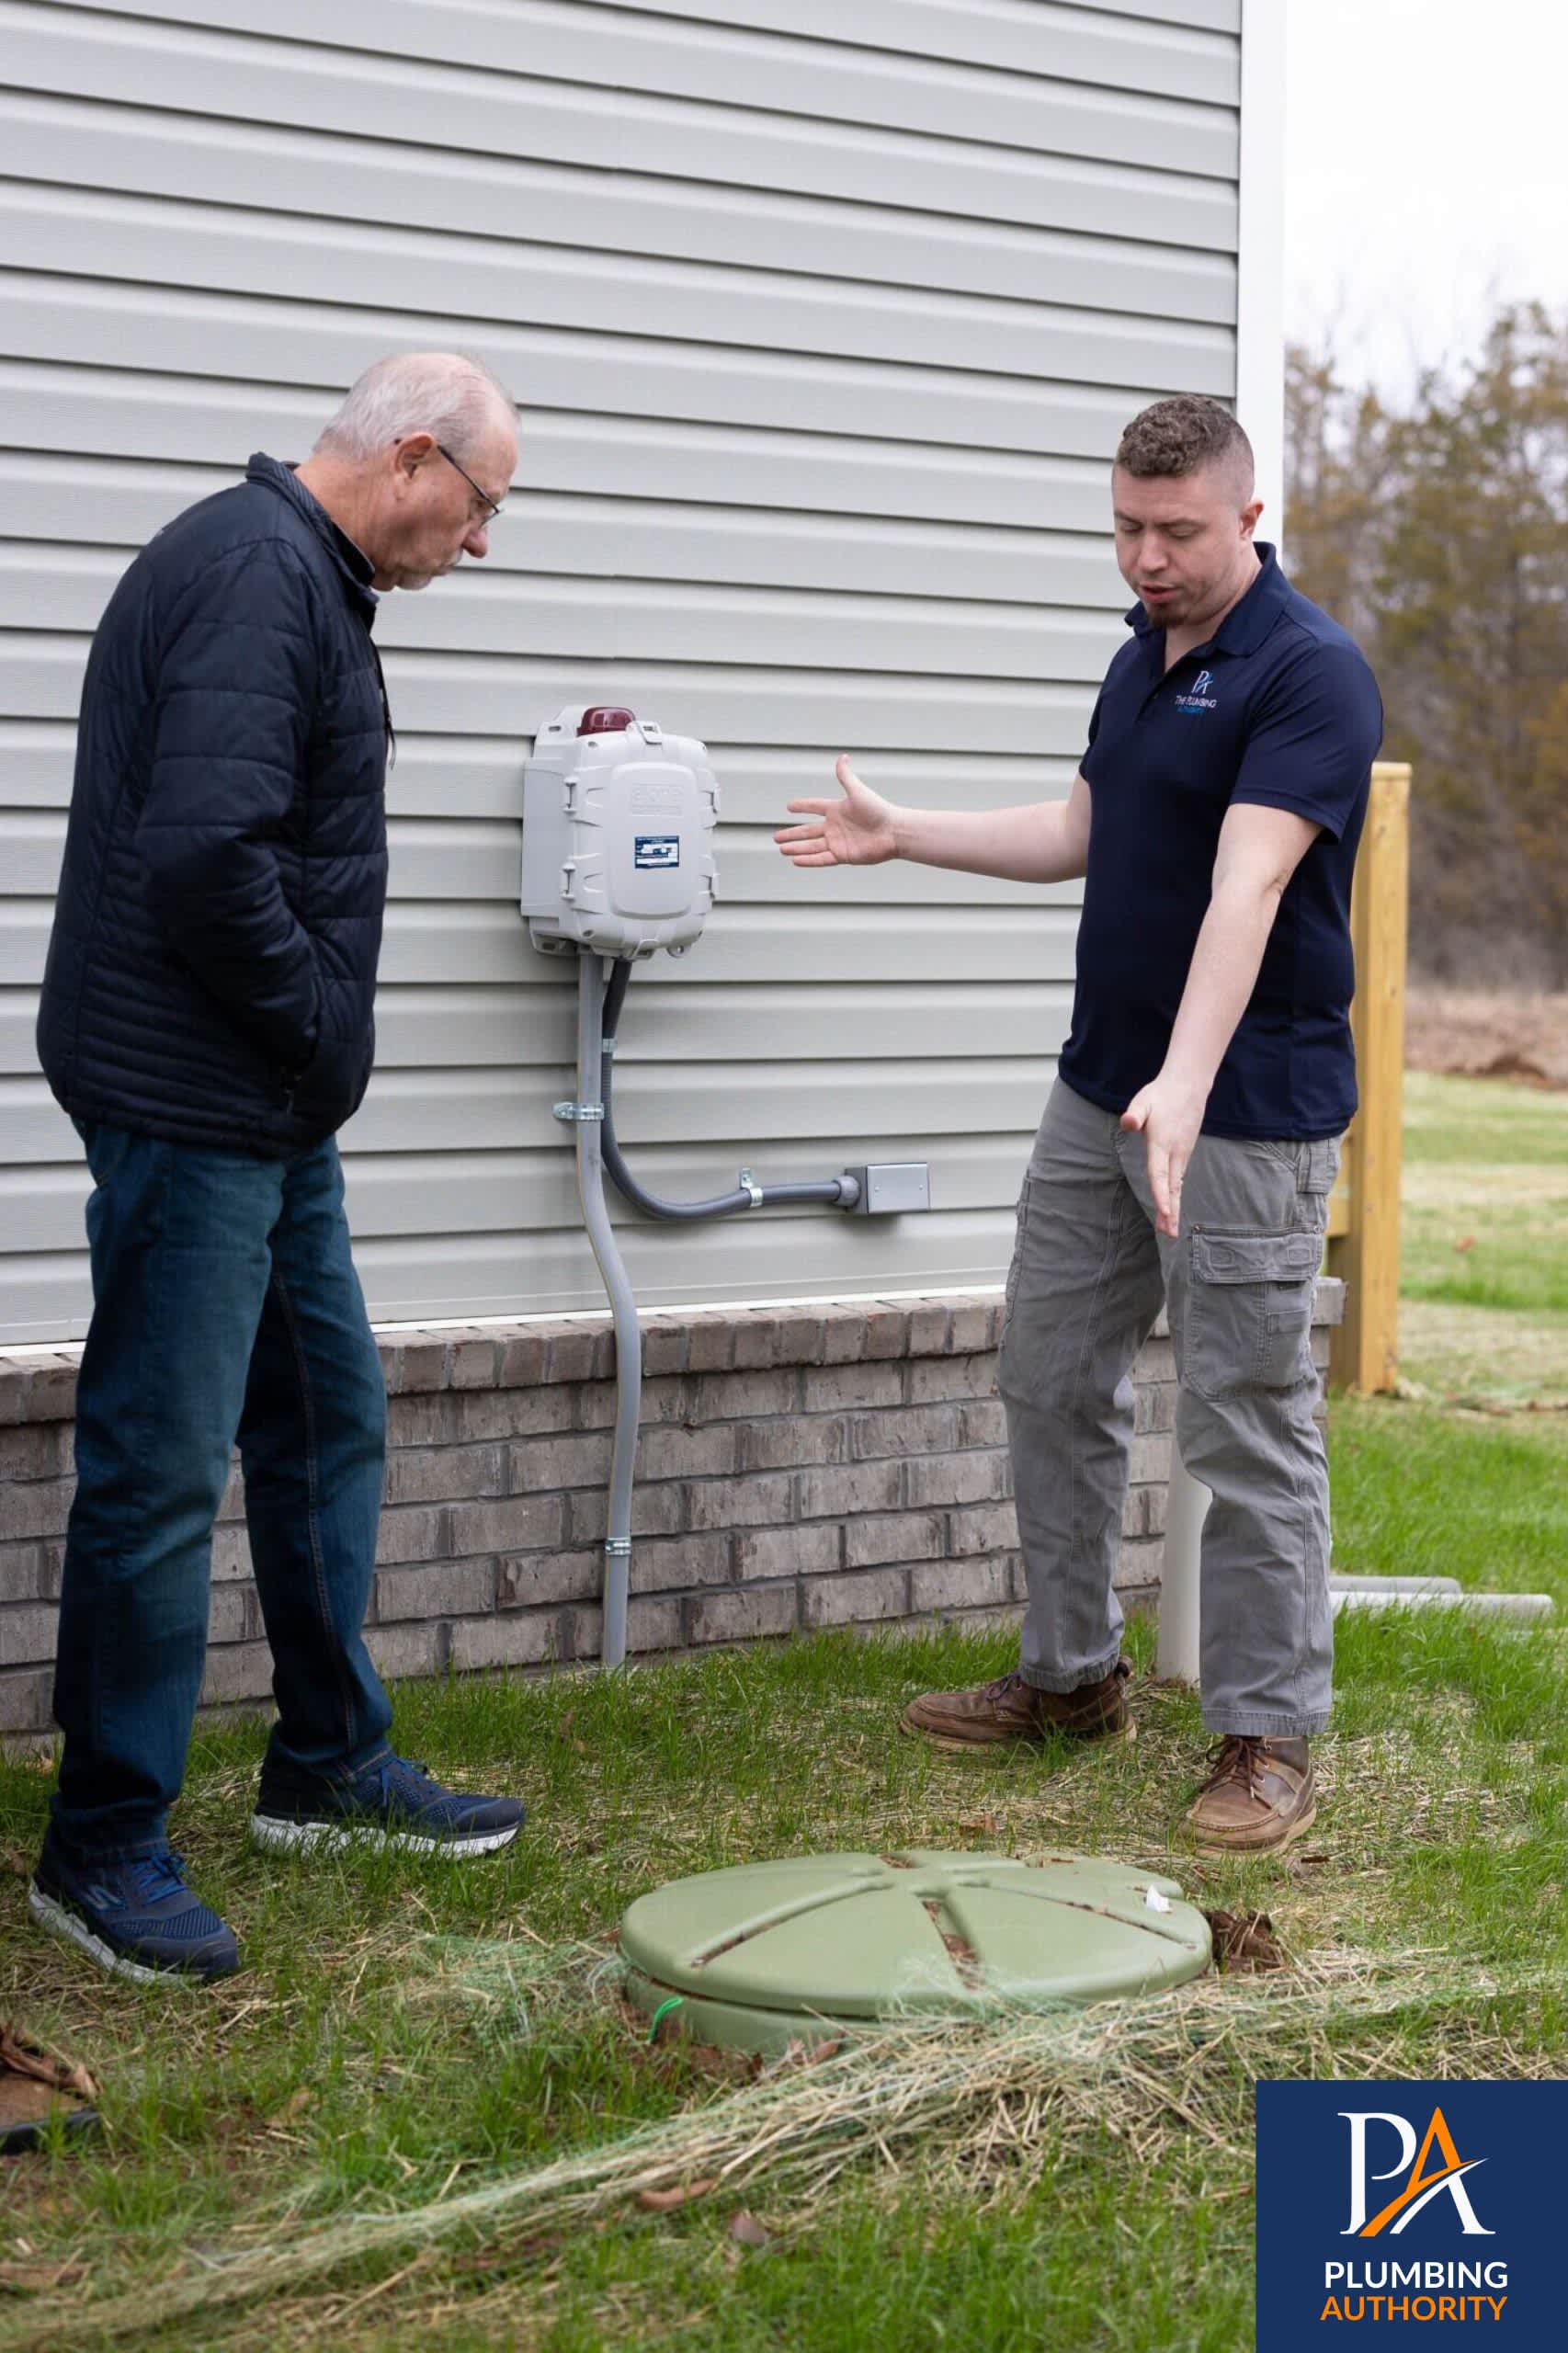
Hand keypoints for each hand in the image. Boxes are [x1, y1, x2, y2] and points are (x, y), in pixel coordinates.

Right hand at [773, 754, 898, 867]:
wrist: (893, 832)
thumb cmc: (878, 810)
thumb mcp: (858, 792)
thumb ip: (846, 776)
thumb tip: (842, 756)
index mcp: (837, 809)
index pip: (814, 807)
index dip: (802, 806)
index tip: (789, 807)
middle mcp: (835, 826)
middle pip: (808, 831)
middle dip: (792, 834)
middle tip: (776, 837)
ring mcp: (838, 842)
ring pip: (811, 846)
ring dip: (796, 847)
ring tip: (781, 849)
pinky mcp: (843, 856)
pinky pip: (821, 858)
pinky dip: (808, 860)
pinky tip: (795, 861)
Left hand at [1120, 1073, 1207, 1240]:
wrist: (1189, 1085)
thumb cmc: (1161, 1094)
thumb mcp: (1143, 1101)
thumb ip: (1135, 1114)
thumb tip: (1128, 1122)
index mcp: (1163, 1143)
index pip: (1160, 1173)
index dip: (1161, 1194)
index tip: (1165, 1213)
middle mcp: (1176, 1152)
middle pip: (1173, 1186)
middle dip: (1172, 1211)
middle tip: (1171, 1235)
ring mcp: (1183, 1153)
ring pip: (1178, 1184)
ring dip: (1174, 1207)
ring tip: (1170, 1231)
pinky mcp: (1185, 1152)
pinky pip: (1179, 1178)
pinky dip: (1176, 1195)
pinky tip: (1172, 1207)